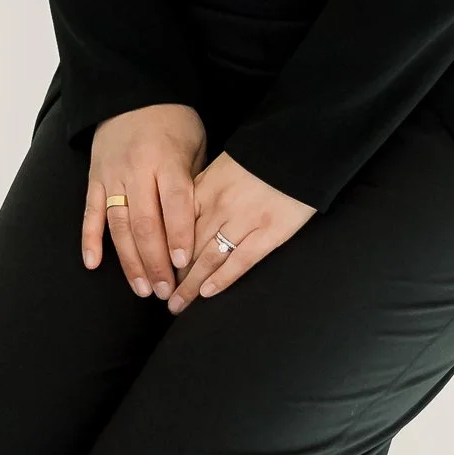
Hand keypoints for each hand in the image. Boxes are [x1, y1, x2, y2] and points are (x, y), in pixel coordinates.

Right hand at [84, 104, 207, 298]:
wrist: (132, 93)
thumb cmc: (173, 121)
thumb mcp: (195, 143)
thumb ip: (195, 182)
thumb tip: (201, 226)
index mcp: (166, 160)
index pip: (174, 203)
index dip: (178, 234)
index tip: (183, 264)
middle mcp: (137, 170)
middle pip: (145, 222)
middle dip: (155, 260)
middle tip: (164, 291)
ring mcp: (112, 176)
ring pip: (118, 225)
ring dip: (129, 260)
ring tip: (141, 288)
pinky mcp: (94, 178)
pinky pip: (90, 213)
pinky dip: (89, 239)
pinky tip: (93, 264)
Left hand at [162, 151, 315, 309]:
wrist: (300, 149)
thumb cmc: (261, 156)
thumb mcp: (222, 165)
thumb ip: (203, 190)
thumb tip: (182, 215)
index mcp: (205, 188)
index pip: (175, 226)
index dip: (162, 251)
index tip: (154, 269)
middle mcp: (219, 207)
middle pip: (188, 247)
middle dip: (173, 275)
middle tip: (161, 296)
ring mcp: (244, 222)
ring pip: (209, 259)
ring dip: (191, 286)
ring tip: (179, 305)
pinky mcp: (269, 233)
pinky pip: (240, 261)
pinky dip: (222, 279)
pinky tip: (207, 293)